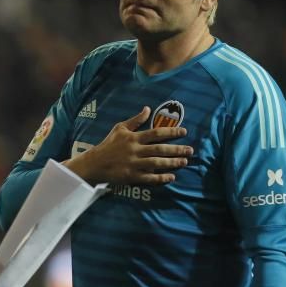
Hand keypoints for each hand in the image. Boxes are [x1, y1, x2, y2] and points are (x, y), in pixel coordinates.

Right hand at [64, 106, 192, 184]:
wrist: (94, 163)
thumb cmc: (108, 144)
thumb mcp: (120, 128)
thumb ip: (135, 120)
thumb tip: (148, 108)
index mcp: (133, 137)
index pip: (156, 133)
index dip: (171, 132)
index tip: (184, 132)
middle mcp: (135, 150)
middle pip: (160, 149)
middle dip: (177, 149)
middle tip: (190, 150)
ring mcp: (133, 164)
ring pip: (156, 163)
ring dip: (172, 163)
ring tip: (184, 162)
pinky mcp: (131, 177)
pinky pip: (149, 178)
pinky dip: (160, 178)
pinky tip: (171, 177)